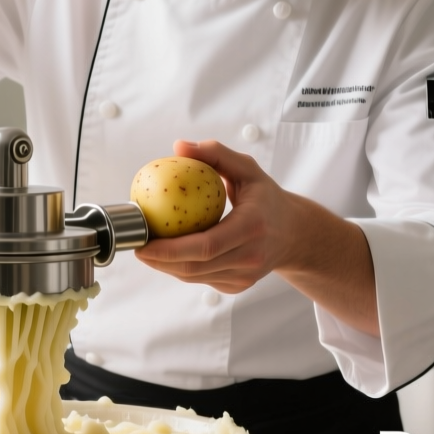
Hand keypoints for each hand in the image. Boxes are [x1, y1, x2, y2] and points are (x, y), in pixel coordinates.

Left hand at [134, 139, 379, 334]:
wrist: (296, 234)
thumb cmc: (267, 198)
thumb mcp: (247, 169)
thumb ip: (215, 154)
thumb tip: (179, 146)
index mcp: (252, 228)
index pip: (205, 246)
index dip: (169, 249)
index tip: (143, 241)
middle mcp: (250, 257)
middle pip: (194, 267)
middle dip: (159, 260)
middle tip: (136, 245)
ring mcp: (244, 276)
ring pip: (194, 276)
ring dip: (166, 265)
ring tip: (146, 248)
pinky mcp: (238, 286)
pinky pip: (202, 279)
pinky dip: (181, 267)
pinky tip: (167, 254)